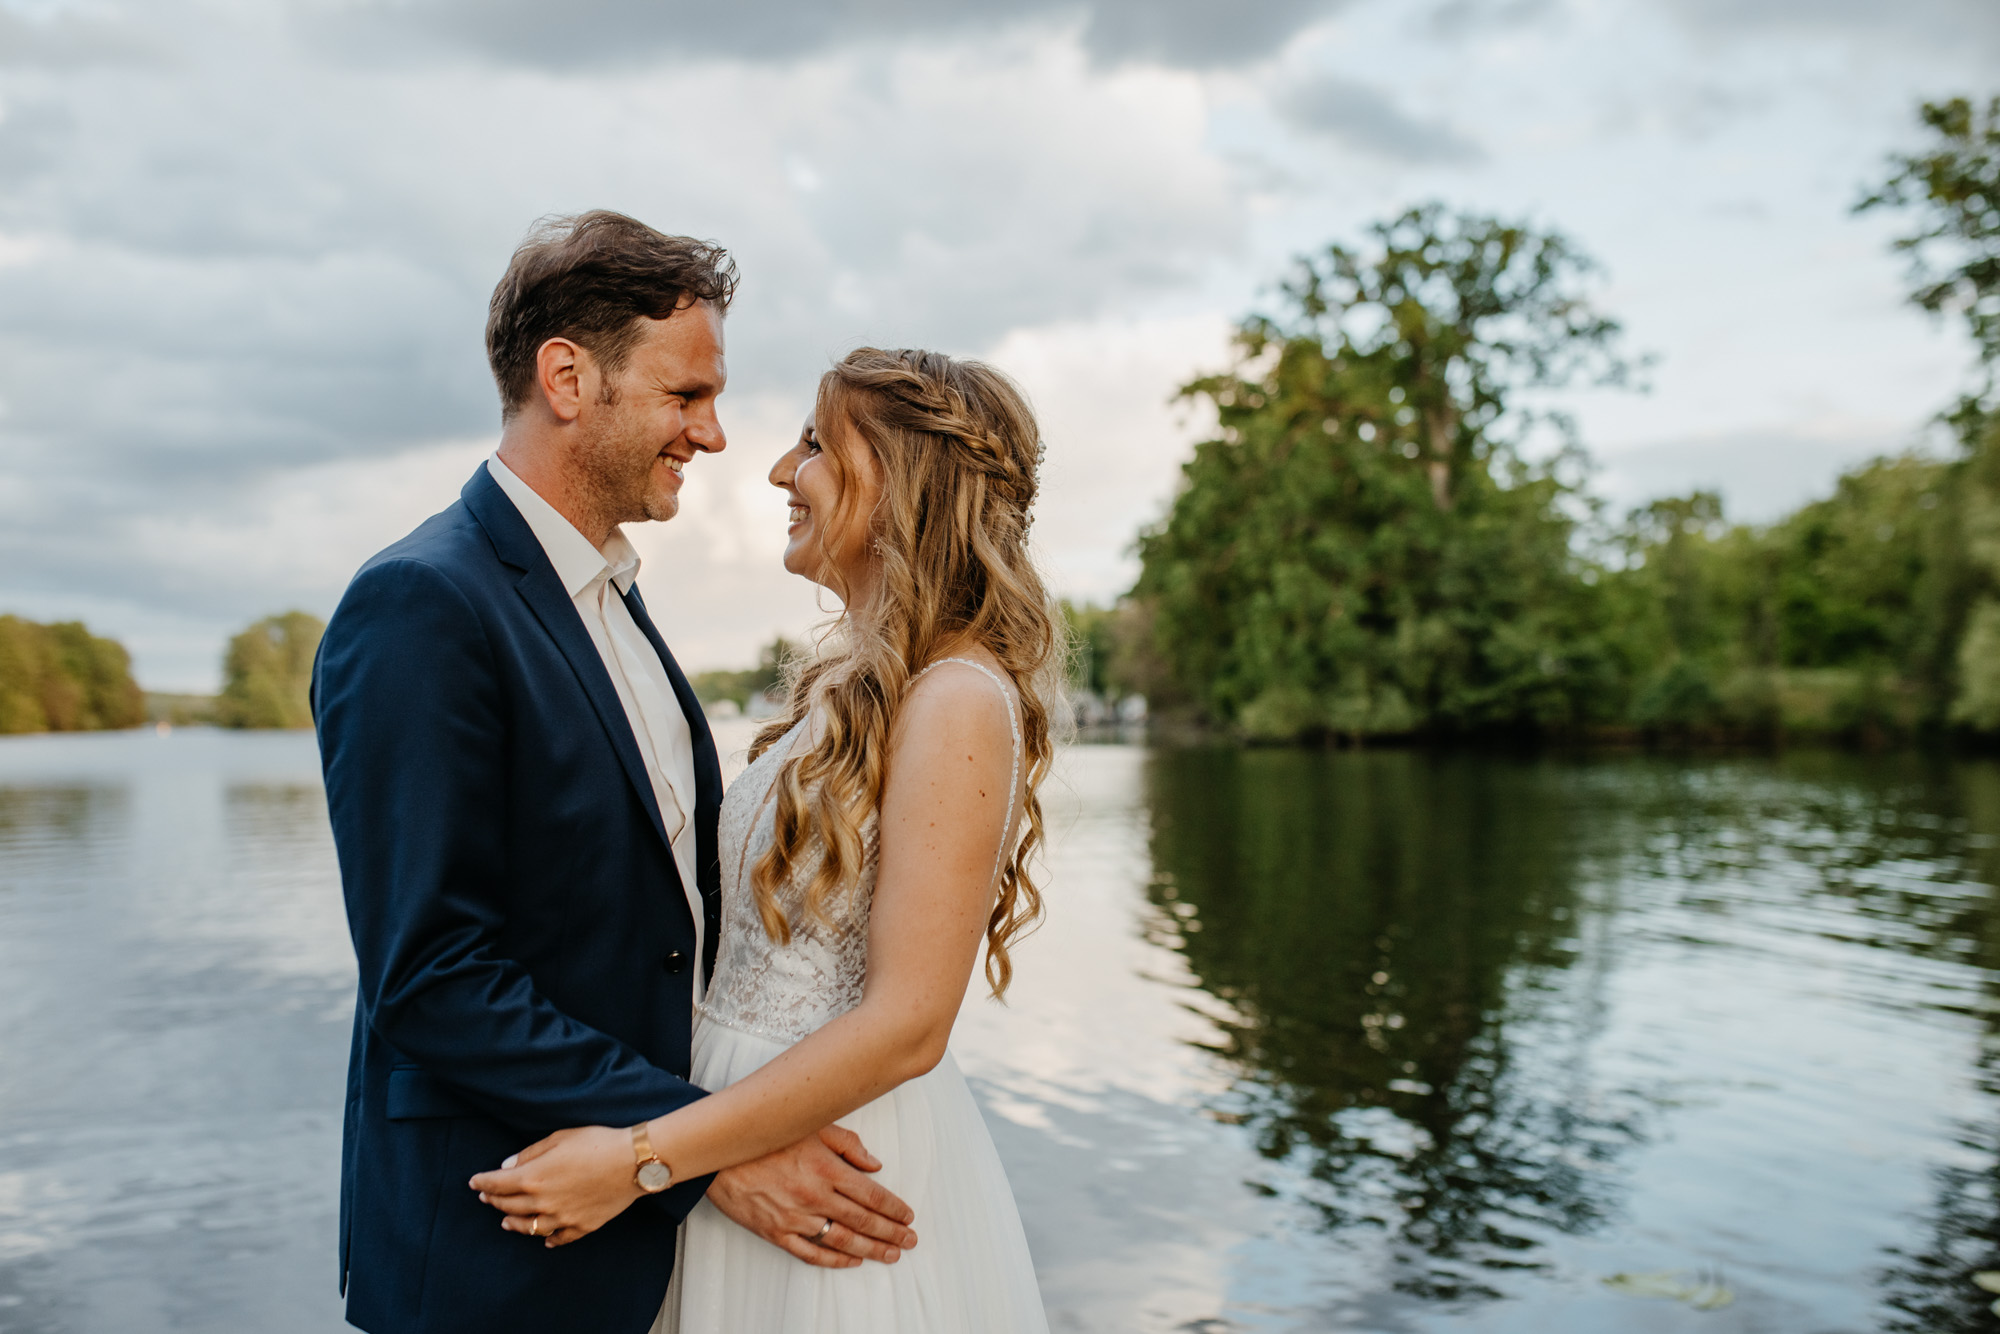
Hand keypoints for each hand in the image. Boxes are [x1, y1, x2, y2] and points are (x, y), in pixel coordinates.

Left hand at [469, 1125, 638, 1247]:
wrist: (633, 1163)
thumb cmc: (598, 1143)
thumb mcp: (560, 1137)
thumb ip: (531, 1153)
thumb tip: (508, 1166)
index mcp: (534, 1177)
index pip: (498, 1183)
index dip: (483, 1182)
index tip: (474, 1183)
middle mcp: (543, 1202)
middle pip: (510, 1205)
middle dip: (495, 1200)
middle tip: (486, 1198)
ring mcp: (562, 1218)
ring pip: (529, 1227)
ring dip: (514, 1223)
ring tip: (505, 1221)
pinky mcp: (582, 1226)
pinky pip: (559, 1238)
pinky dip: (549, 1240)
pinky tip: (545, 1240)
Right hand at [707, 1125, 917, 1268]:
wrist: (719, 1154)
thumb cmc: (766, 1136)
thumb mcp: (812, 1126)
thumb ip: (847, 1144)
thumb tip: (875, 1165)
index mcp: (827, 1169)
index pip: (872, 1195)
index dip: (894, 1209)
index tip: (908, 1217)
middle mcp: (816, 1196)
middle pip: (863, 1221)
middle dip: (891, 1233)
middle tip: (909, 1242)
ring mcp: (796, 1218)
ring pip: (842, 1240)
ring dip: (871, 1249)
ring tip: (891, 1255)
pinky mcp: (776, 1232)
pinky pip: (811, 1253)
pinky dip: (834, 1261)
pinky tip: (852, 1261)